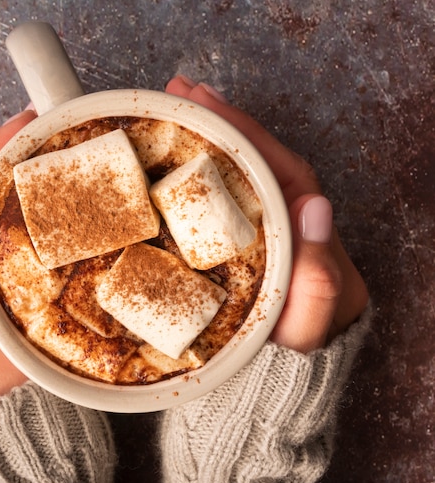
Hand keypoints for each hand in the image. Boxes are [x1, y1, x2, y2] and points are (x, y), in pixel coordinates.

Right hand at [165, 75, 368, 352]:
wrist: (268, 391)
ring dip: (203, 141)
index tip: (206, 102)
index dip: (243, 131)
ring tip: (168, 111)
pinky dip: (191, 179)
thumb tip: (316, 207)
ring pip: (232, 178)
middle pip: (253, 162)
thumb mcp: (306, 329)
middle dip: (218, 122)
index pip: (278, 168)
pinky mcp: (231, 252)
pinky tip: (164, 166)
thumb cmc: (289, 359)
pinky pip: (213, 206)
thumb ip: (318, 282)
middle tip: (177, 90)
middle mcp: (285, 227)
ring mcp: (256, 238)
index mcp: (307, 236)